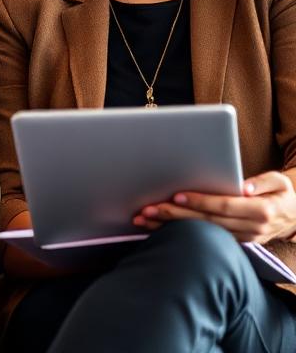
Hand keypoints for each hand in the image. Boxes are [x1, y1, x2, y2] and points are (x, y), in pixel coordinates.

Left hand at [134, 171, 295, 243]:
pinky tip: (159, 227)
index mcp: (261, 211)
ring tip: (145, 219)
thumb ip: (263, 182)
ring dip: (172, 226)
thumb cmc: (283, 193)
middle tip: (148, 209)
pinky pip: (205, 238)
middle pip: (206, 221)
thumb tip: (244, 185)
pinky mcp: (235, 242)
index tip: (176, 194)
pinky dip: (181, 232)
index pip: (223, 206)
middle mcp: (251, 228)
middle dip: (175, 214)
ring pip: (201, 232)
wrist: (295, 217)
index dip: (199, 201)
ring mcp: (242, 239)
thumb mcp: (280, 182)